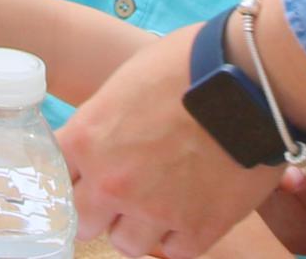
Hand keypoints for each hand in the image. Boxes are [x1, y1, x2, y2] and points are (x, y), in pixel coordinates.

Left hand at [65, 22, 282, 256]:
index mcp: (86, 140)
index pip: (56, 180)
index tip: (85, 178)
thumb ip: (104, 126)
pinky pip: (175, 251)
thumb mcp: (125, 85)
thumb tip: (103, 144)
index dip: (74, 179)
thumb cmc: (186, 66)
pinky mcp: (199, 228)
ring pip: (127, 245)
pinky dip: (179, 235)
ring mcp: (154, 210)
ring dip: (138, 227)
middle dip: (98, 211)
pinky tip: (189, 211)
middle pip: (83, 224)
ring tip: (158, 204)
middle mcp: (111, 182)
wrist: (249, 80)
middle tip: (119, 196)